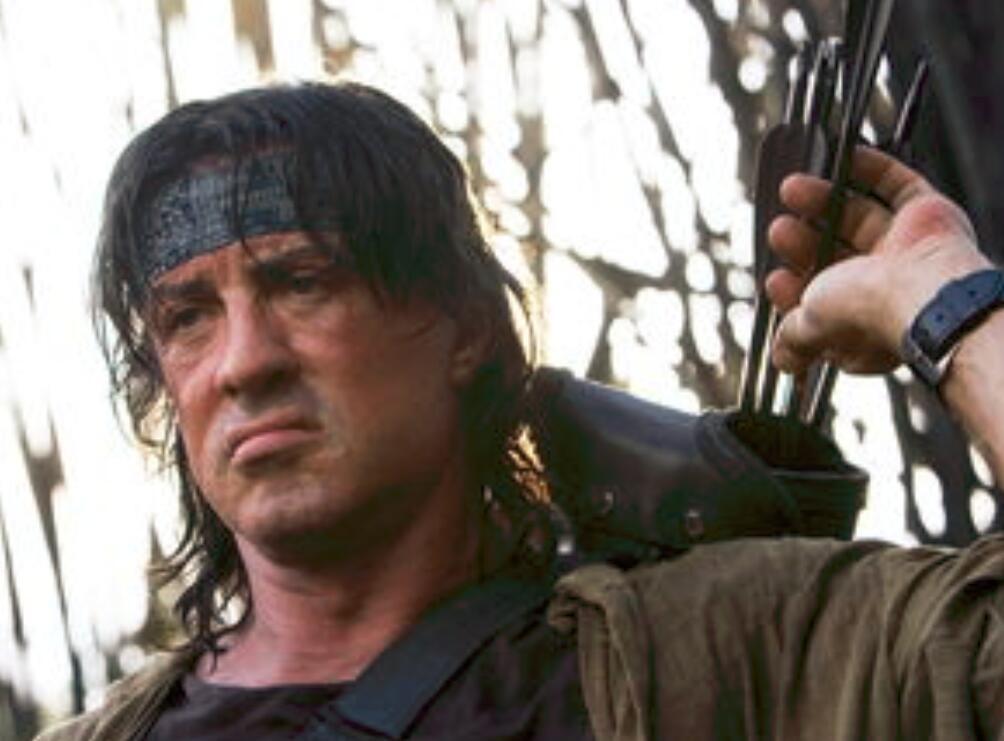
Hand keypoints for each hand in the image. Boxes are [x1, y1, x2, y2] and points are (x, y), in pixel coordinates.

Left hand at [766, 146, 989, 375]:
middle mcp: (889, 288)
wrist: (919, 290)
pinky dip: (870, 170)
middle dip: (803, 241)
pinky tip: (845, 158)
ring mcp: (909, 251)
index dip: (795, 289)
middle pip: (838, 255)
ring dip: (825, 201)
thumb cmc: (869, 313)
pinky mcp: (929, 217)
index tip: (775, 279)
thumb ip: (793, 338)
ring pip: (862, 217)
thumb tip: (783, 360)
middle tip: (780, 228)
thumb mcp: (810, 327)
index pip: (823, 301)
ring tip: (792, 188)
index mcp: (864, 322)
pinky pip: (899, 186)